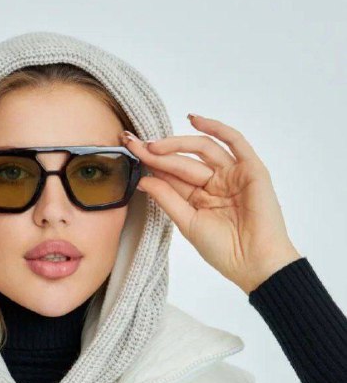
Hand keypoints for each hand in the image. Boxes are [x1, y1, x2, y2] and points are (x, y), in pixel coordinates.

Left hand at [120, 115, 302, 294]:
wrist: (253, 262)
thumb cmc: (223, 250)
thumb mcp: (187, 223)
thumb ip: (167, 199)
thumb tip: (142, 180)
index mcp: (198, 198)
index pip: (171, 175)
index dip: (150, 163)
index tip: (129, 151)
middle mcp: (214, 183)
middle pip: (182, 161)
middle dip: (157, 152)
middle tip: (133, 144)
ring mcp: (232, 174)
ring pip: (202, 150)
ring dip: (177, 143)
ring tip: (153, 145)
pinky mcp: (251, 168)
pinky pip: (234, 141)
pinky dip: (216, 128)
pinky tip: (194, 120)